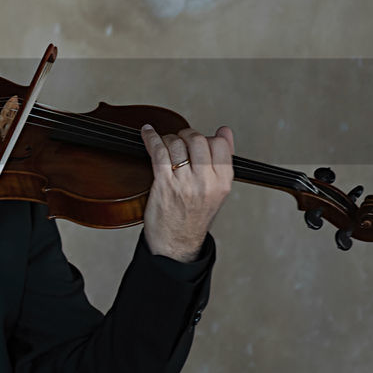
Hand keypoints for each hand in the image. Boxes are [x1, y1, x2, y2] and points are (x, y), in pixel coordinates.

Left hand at [139, 124, 234, 261]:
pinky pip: (158, 152)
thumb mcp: (217, 190)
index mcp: (223, 182)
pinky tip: (147, 132)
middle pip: (197, 140)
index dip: (207, 138)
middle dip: (186, 135)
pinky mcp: (163, 185)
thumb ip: (222, 160)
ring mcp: (184, 183)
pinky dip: (151, 138)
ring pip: (177, 144)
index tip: (198, 141)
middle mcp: (206, 182)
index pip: (220, 144)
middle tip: (180, 140)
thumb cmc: (194, 215)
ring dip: (169, 139)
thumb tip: (225, 130)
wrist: (176, 242)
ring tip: (166, 144)